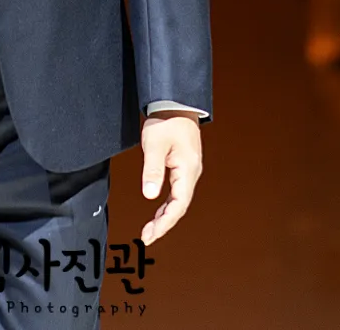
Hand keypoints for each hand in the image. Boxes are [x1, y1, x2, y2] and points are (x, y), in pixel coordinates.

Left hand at [137, 111, 202, 244]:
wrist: (175, 104)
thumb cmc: (166, 121)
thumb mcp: (155, 145)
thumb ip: (152, 170)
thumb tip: (150, 196)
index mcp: (188, 170)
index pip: (178, 204)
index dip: (165, 222)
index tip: (150, 235)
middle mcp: (192, 173)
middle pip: (180, 206)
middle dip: (164, 224)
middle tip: (147, 237)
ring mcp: (189, 170)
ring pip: (179, 200)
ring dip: (165, 216)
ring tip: (150, 229)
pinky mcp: (183, 167)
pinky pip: (177, 192)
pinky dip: (167, 204)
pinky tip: (158, 211)